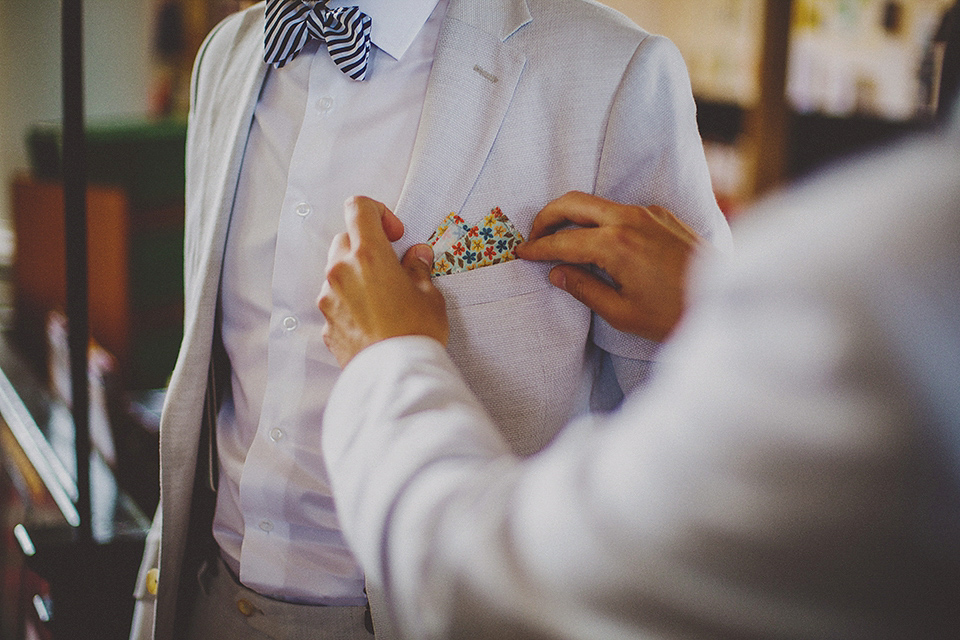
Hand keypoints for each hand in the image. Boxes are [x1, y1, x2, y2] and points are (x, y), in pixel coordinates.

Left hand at [319, 196, 448, 366]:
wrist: (395, 376)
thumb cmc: (415, 333)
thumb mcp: (428, 295)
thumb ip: (418, 269)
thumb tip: (417, 256)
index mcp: (368, 255)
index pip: (358, 208)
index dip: (378, 213)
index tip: (394, 234)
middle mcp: (341, 271)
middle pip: (346, 240)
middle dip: (367, 247)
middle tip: (392, 267)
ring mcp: (329, 298)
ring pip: (337, 271)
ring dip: (357, 275)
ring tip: (383, 298)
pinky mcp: (326, 323)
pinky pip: (336, 301)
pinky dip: (351, 302)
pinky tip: (373, 319)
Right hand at [516, 191, 702, 341]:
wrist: (726, 303)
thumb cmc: (674, 315)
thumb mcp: (622, 312)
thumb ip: (584, 288)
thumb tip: (557, 272)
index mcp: (616, 245)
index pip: (563, 241)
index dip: (538, 248)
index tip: (521, 254)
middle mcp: (630, 220)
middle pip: (573, 203)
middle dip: (547, 217)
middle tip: (533, 237)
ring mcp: (648, 213)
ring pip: (597, 203)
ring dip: (572, 216)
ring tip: (560, 240)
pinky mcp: (662, 215)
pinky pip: (620, 209)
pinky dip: (599, 219)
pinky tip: (596, 241)